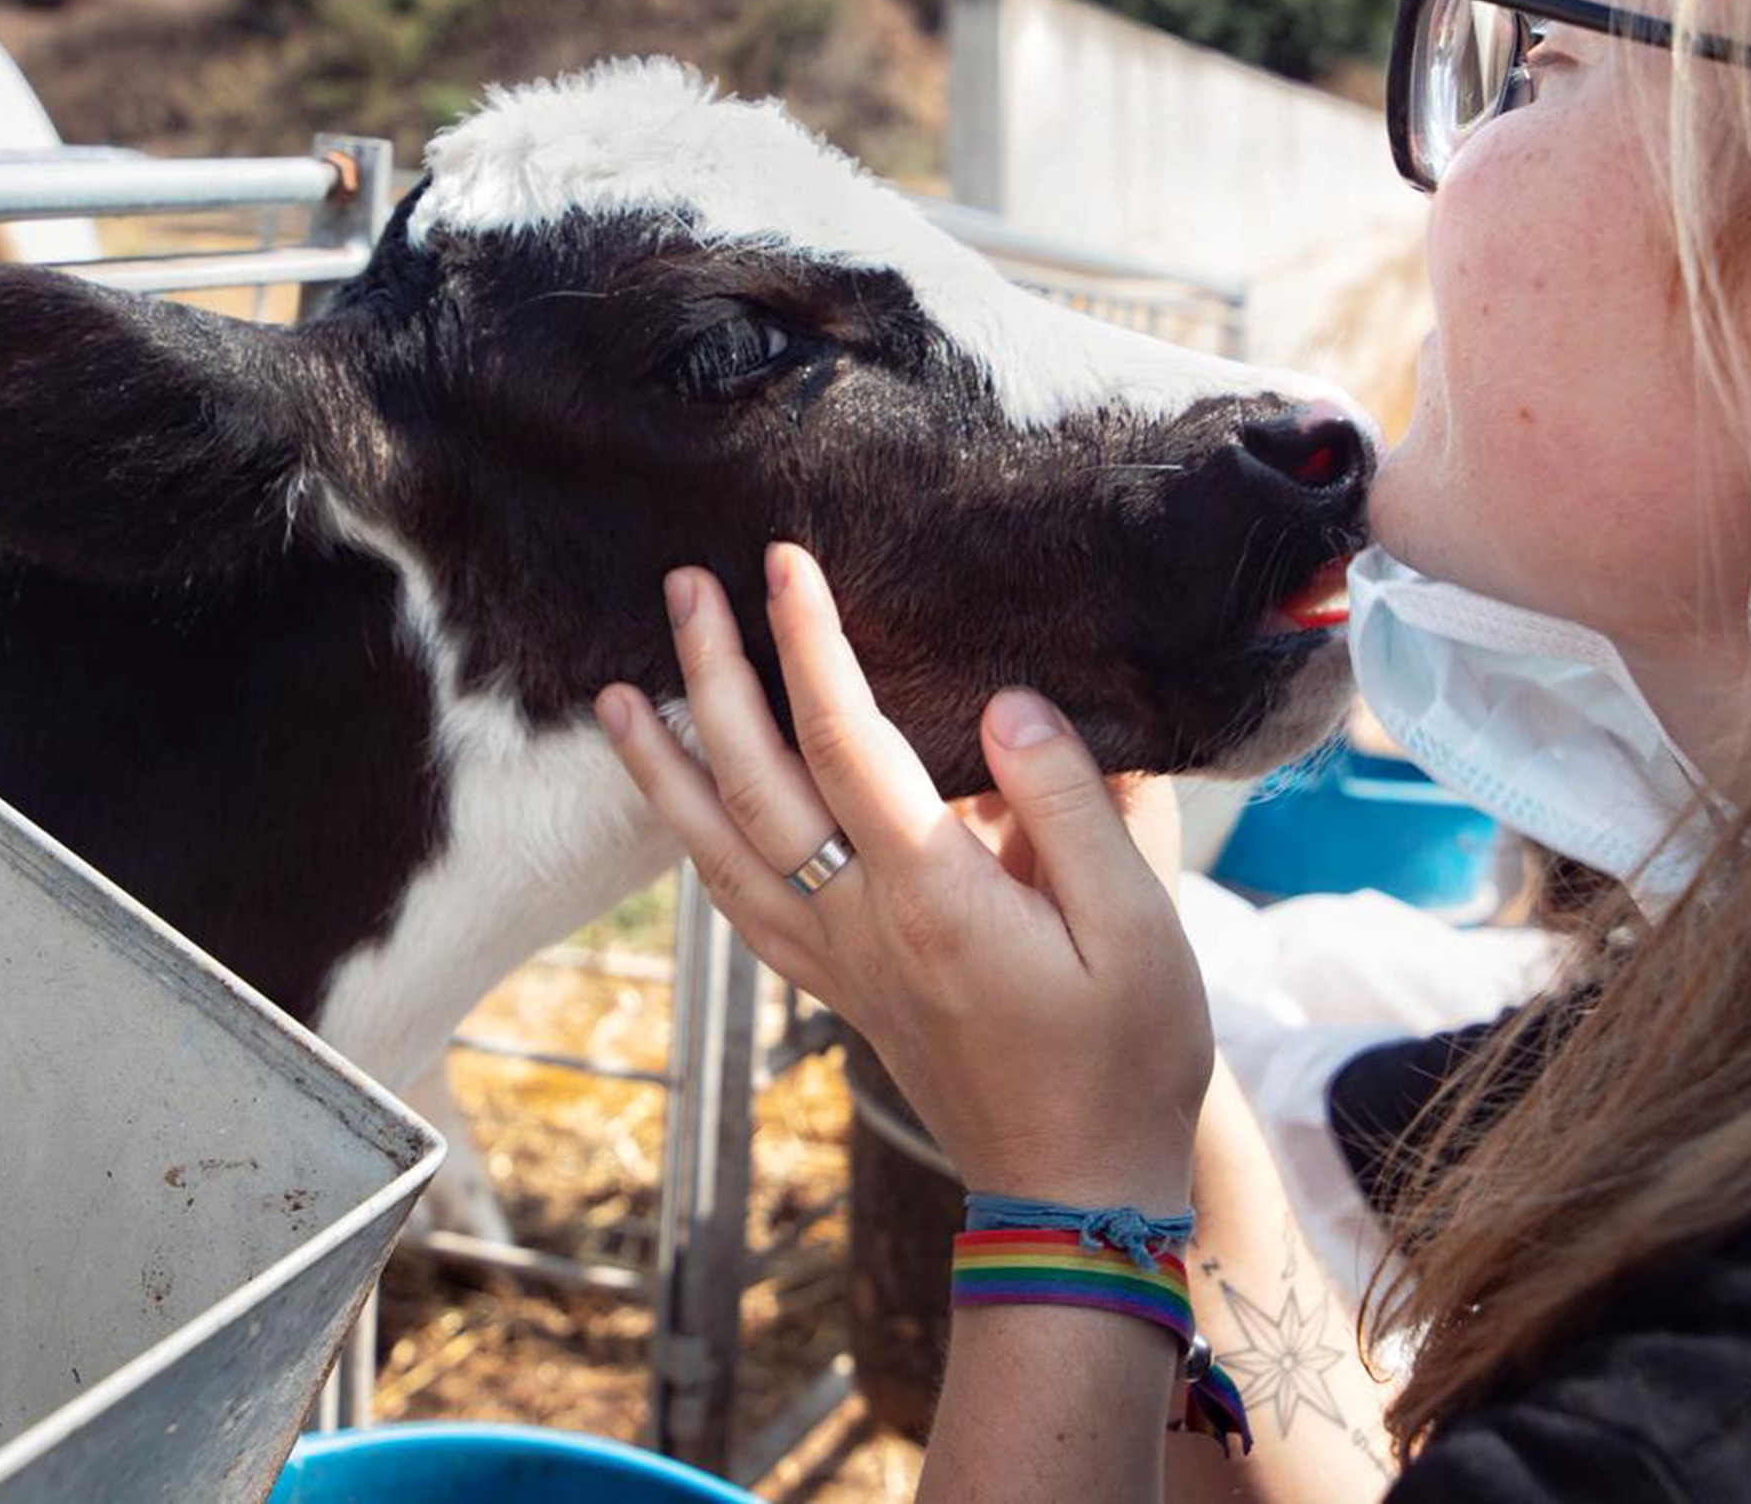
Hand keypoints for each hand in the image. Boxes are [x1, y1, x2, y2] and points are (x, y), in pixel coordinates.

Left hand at [594, 543, 1213, 1208]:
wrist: (1077, 1189)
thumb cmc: (1125, 1053)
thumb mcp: (1137, 923)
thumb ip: (1071, 805)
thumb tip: (1007, 704)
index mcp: (933, 894)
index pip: (848, 740)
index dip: (809, 643)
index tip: (784, 561)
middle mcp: (861, 923)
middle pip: (754, 781)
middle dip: (712, 675)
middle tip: (682, 585)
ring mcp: (836, 961)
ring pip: (718, 849)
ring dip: (663, 766)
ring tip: (612, 694)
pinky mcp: (836, 988)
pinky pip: (739, 906)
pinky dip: (693, 848)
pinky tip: (678, 811)